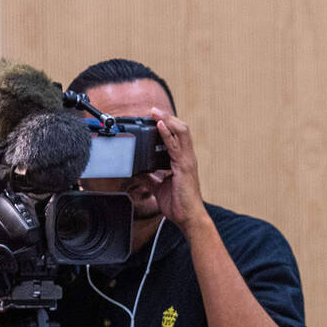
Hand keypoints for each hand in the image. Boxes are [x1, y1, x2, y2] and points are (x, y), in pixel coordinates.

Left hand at [149, 107, 210, 237]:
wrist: (187, 217)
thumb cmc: (178, 204)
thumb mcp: (159, 187)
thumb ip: (150, 178)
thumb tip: (139, 173)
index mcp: (182, 160)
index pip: (176, 136)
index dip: (166, 124)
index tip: (153, 117)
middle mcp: (187, 157)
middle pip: (180, 128)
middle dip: (166, 117)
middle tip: (152, 110)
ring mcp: (187, 161)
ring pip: (180, 132)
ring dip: (166, 120)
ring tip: (155, 112)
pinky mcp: (184, 167)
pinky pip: (175, 146)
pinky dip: (166, 133)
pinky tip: (159, 125)